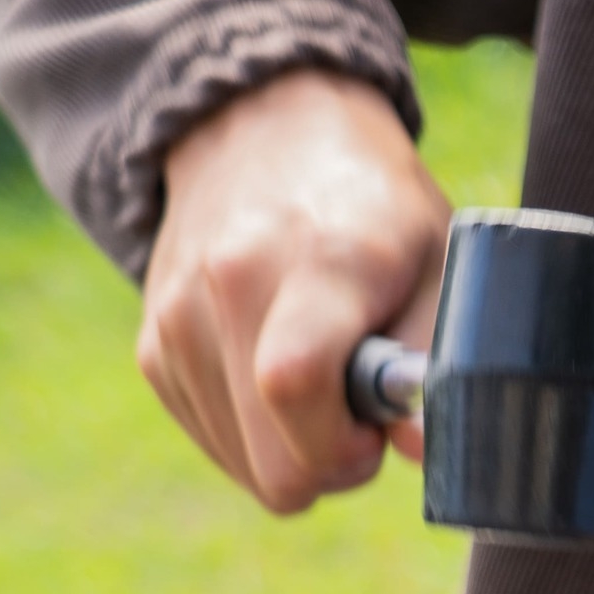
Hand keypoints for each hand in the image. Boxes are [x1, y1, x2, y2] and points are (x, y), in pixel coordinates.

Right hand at [140, 68, 451, 511]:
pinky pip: (212, 438)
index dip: (344, 446)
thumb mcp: (441, 263)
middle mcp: (230, 286)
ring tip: (322, 374)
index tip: (378, 429)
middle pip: (270, 461)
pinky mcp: (152, 344)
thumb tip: (423, 448)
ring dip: (291, 444)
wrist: (266, 131)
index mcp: (318, 263)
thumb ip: (441, 360)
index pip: (294, 386)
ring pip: (242, 463)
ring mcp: (178, 317)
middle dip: (329, 462)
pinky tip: (277, 371)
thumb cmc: (376, 210)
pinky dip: (254, 431)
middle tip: (360, 410)